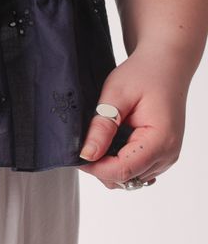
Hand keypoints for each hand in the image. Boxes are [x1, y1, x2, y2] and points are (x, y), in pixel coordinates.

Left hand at [77, 43, 188, 187]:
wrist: (165, 64)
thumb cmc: (144, 74)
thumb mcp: (116, 94)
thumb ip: (102, 126)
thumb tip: (87, 154)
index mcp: (160, 141)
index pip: (123, 171)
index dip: (95, 167)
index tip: (76, 154)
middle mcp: (167, 155)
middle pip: (127, 179)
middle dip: (101, 166)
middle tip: (84, 142)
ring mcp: (166, 157)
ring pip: (131, 178)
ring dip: (111, 165)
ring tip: (99, 138)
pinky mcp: (162, 154)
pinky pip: (138, 168)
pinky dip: (121, 160)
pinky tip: (111, 141)